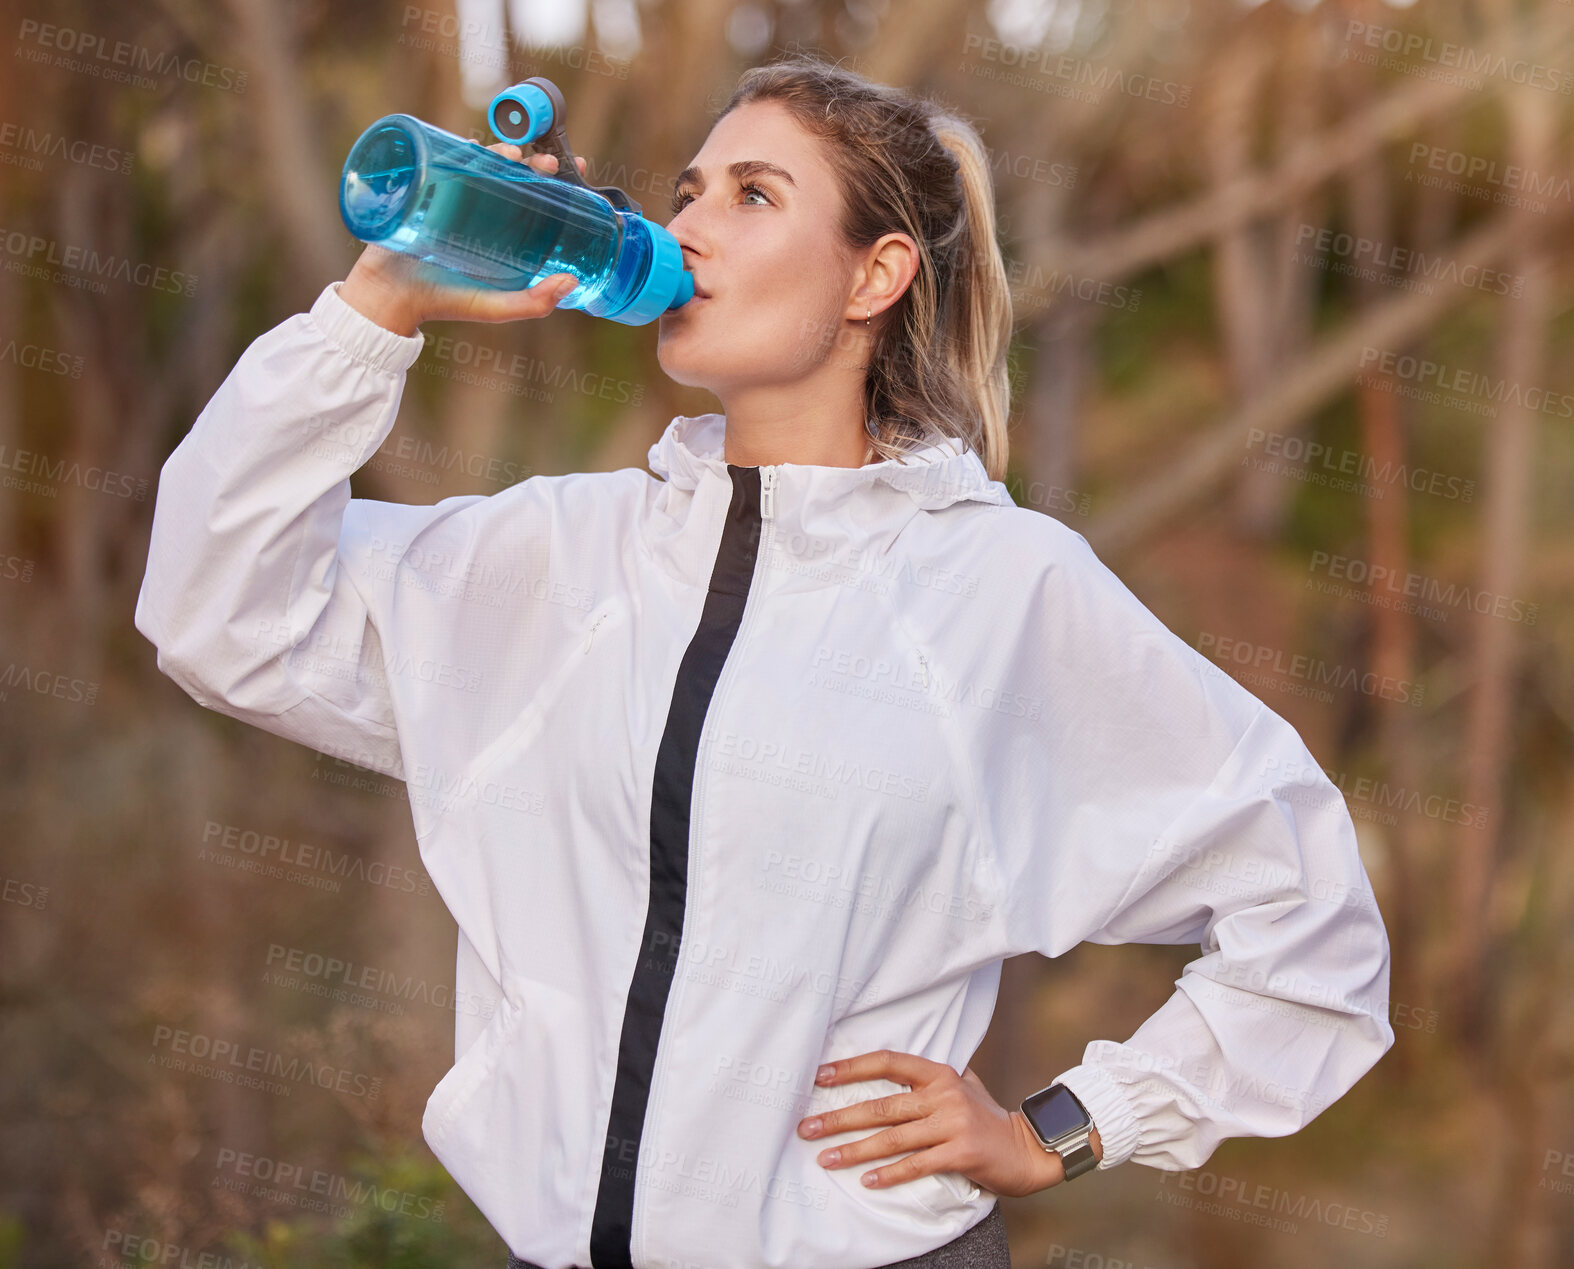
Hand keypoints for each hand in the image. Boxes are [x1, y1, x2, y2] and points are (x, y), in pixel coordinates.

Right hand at [339, 145, 588, 335]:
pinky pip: (448, 159)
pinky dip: (462, 148)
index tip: (579, 169)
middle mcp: (485, 212)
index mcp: (506, 235)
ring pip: (486, 164)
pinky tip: (474, 145)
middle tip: (548, 164)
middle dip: (535, 163)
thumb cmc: (444, 303)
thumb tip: (572, 282)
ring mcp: (457, 197)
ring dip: (503, 151)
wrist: (388, 295)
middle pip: (517, 177)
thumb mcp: (494, 307)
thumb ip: (533, 304)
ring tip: (514, 155)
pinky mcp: (429, 188)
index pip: (541, 201)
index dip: (561, 183)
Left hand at [796, 1050, 1101, 1198]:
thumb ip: (928, 1078)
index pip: (888, 1062)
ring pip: (893, 1137)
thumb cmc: (987, 1117)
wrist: (1027, 1149)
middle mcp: (944, 1094)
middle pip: (882, 1105)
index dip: (852, 1067)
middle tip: (807, 1127)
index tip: (819, 1076)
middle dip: (839, 1117)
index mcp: (939, 1074)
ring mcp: (953, 1123)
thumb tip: (888, 1067)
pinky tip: (867, 1181)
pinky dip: (890, 1174)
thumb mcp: (962, 1085)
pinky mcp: (960, 1153)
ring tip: (826, 1158)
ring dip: (855, 1150)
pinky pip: (916, 1164)